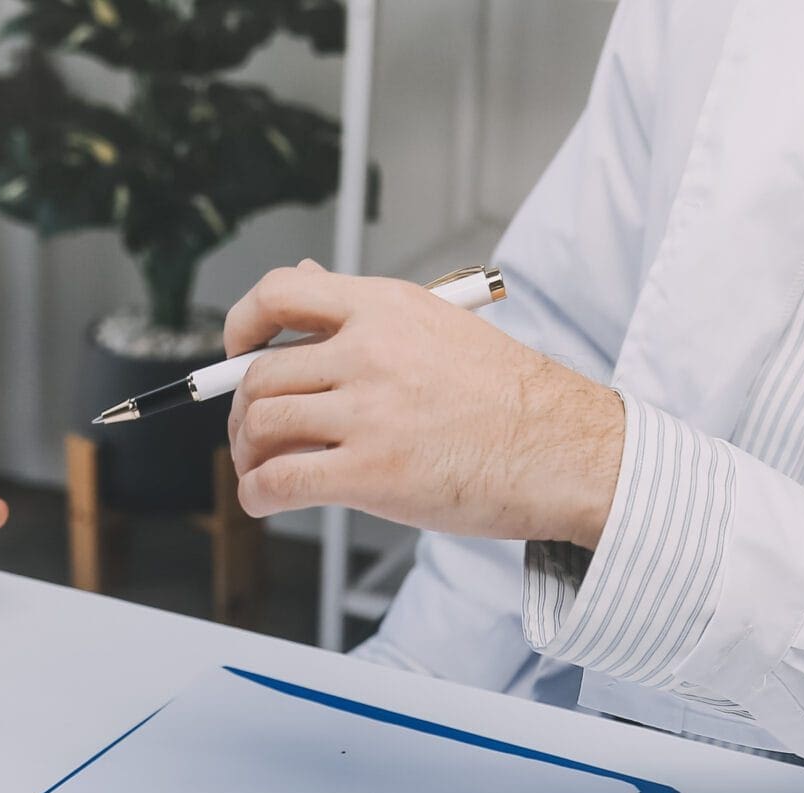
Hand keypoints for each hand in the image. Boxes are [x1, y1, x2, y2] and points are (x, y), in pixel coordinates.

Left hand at [225, 261, 624, 546]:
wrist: (565, 451)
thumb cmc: (510, 398)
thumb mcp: (440, 327)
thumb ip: (365, 311)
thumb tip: (304, 281)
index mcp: (386, 306)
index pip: (280, 292)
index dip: (242, 325)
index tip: (238, 352)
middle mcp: (370, 351)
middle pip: (261, 373)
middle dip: (243, 410)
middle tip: (254, 434)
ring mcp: (369, 412)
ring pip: (263, 425)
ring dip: (249, 455)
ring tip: (263, 470)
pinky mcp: (371, 473)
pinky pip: (279, 481)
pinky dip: (257, 495)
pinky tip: (265, 501)